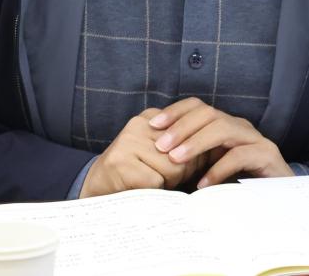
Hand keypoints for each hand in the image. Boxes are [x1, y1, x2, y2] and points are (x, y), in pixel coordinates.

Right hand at [80, 108, 196, 197]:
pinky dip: (154, 191)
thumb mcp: (157, 150)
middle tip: (164, 179)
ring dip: (167, 183)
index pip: (188, 134)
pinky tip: (141, 188)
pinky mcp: (121, 163)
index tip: (182, 167)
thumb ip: (180, 144)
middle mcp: (138, 124)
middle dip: (180, 172)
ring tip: (151, 182)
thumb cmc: (136, 171)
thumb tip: (212, 150)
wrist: (97, 184)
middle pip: (182, 152)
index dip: (190, 157)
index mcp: (150, 117)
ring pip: (172, 167)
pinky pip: (156, 181)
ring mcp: (128, 142)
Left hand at [149, 98, 292, 188]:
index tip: (152, 125)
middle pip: (209, 114)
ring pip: (223, 129)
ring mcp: (256, 140)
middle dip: (181, 127)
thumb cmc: (240, 187)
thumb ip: (191, 160)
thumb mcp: (210, 169)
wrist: (280, 202)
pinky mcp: (268, 157)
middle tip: (160, 145)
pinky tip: (202, 184)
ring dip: (196, 142)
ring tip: (176, 159)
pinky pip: (240, 156)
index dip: (175, 112)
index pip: (199, 106)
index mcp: (226, 125)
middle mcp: (240, 127)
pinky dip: (218, 168)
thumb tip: (157, 157)